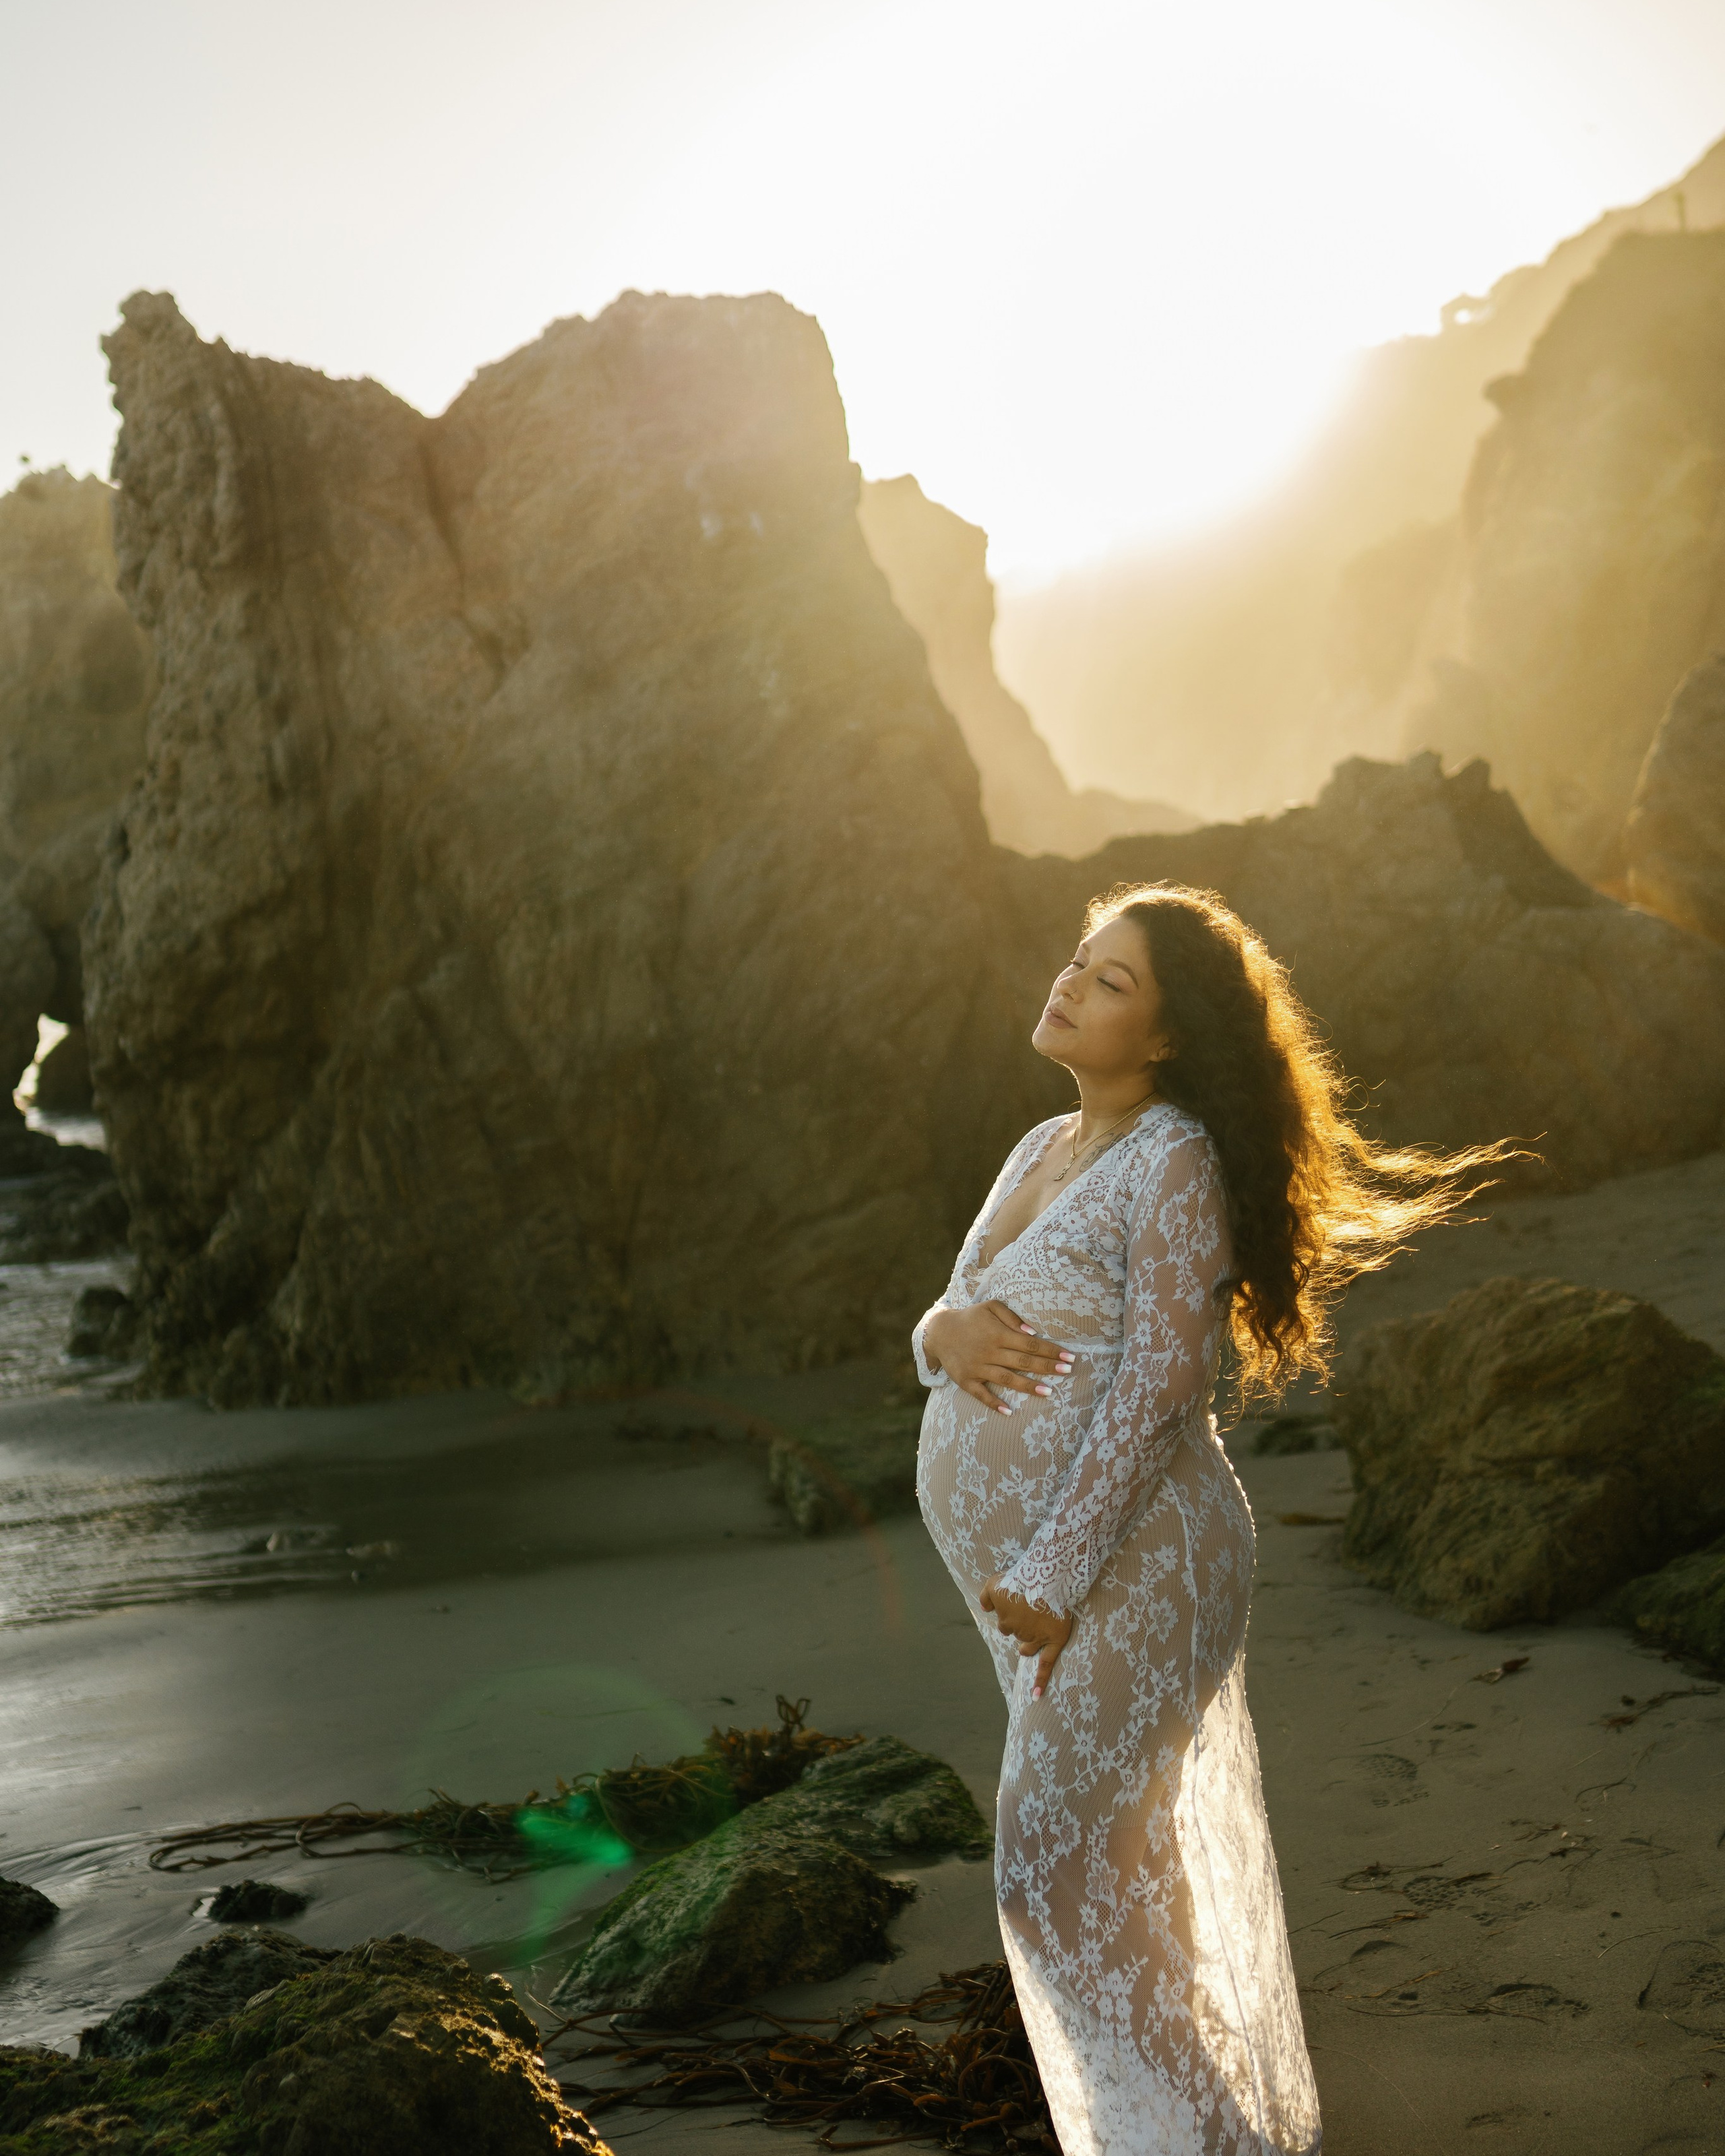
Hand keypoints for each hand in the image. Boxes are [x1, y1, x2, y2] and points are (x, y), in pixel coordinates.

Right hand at [923, 1301, 1073, 1414]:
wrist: (939, 1331)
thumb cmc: (970, 1318)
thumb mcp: (990, 1307)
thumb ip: (1011, 1317)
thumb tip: (1032, 1332)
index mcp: (998, 1334)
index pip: (1030, 1344)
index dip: (1051, 1351)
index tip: (1069, 1357)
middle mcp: (989, 1352)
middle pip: (1023, 1361)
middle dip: (1047, 1367)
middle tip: (1068, 1372)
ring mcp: (977, 1368)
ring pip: (1007, 1379)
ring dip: (1028, 1386)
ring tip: (1049, 1392)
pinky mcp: (966, 1381)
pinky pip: (981, 1394)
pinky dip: (994, 1403)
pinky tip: (1009, 1411)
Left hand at [980, 1574, 1074, 1696]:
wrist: (1044, 1577)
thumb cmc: (1019, 1578)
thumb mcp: (994, 1582)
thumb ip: (986, 1596)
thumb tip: (983, 1608)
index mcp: (1005, 1620)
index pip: (1004, 1625)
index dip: (1011, 1616)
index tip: (1019, 1606)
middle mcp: (1019, 1631)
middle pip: (1017, 1634)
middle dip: (1022, 1626)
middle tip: (1030, 1611)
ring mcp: (1036, 1637)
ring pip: (1028, 1647)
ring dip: (1028, 1643)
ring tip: (1034, 1632)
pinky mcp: (1054, 1639)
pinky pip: (1047, 1664)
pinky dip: (1041, 1680)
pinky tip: (1036, 1695)